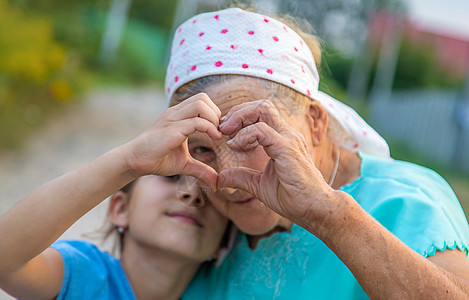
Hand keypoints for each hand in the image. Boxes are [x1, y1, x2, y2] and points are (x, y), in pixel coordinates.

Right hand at [123, 93, 221, 188]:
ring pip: (200, 104)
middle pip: (202, 97)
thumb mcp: (185, 164)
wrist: (135, 161)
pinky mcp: (171, 130)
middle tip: (218, 131)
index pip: (202, 101)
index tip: (219, 132)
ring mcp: (173, 119)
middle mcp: (176, 113)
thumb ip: (201, 169)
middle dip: (216, 113)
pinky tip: (213, 139)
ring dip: (213, 118)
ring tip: (216, 135)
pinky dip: (209, 128)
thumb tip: (216, 181)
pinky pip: (195, 121)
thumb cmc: (158, 159)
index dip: (215, 113)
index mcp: (179, 115)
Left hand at [217, 99, 333, 226]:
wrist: (314, 209)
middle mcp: (287, 135)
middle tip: (223, 127)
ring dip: (240, 117)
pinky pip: (262, 131)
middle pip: (262, 105)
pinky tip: (235, 146)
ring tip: (226, 132)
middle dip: (239, 111)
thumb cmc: (291, 197)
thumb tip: (219, 178)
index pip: (262, 113)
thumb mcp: (258, 185)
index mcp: (282, 139)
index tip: (225, 132)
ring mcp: (288, 139)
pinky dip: (244, 135)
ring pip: (263, 110)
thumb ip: (240, 177)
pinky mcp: (287, 149)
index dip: (241, 117)